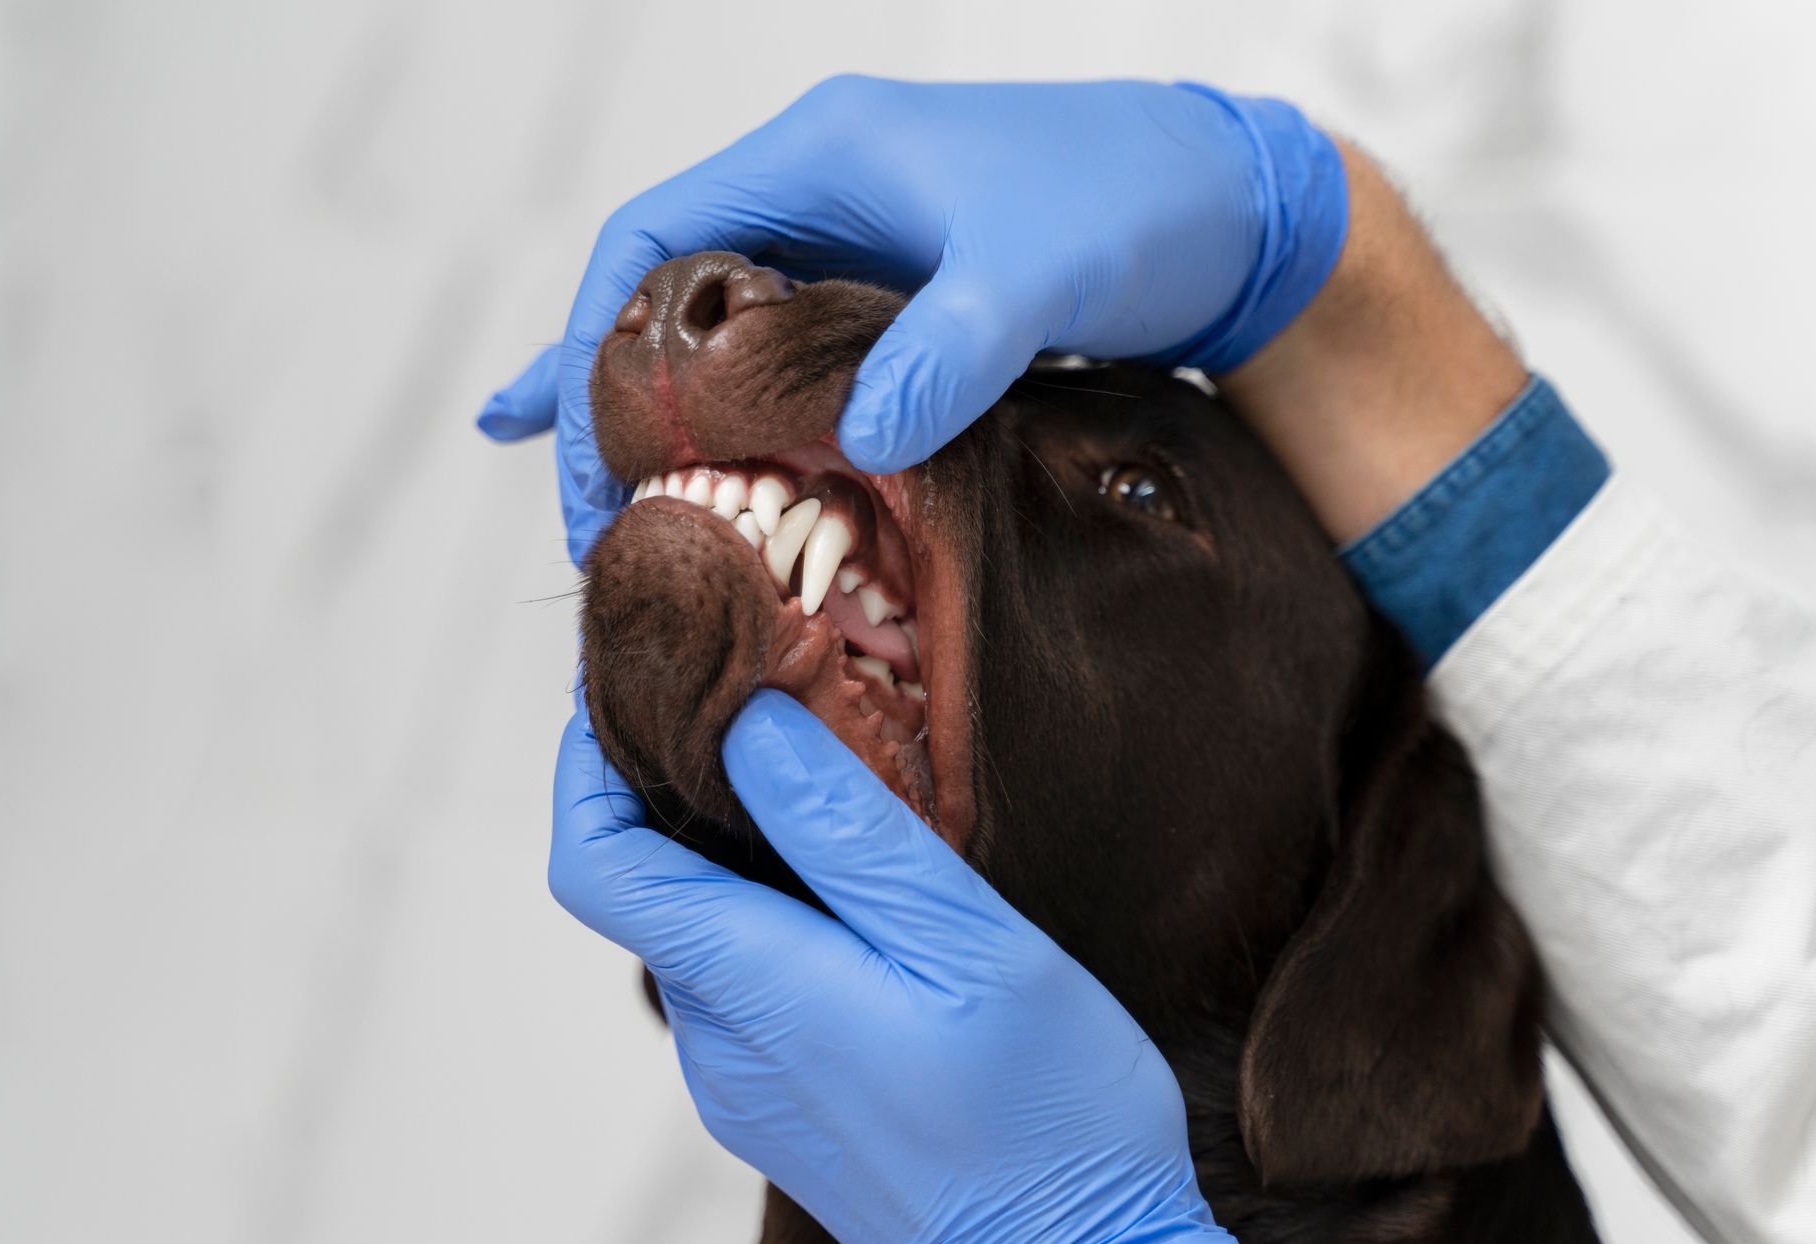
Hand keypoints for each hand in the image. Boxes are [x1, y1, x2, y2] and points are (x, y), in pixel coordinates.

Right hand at [478, 77, 1347, 565]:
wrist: (1230, 210)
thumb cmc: (1137, 205)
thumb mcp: (1039, 274)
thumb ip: (949, 352)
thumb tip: (858, 446)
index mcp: (822, 155)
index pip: (651, 242)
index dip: (592, 347)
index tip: (585, 462)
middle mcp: (822, 195)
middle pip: (667, 296)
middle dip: (609, 401)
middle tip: (586, 517)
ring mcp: (858, 252)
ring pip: (723, 341)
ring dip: (665, 420)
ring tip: (600, 506)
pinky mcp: (900, 307)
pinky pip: (792, 369)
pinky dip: (746, 425)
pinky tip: (721, 478)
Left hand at [549, 689, 1238, 1243]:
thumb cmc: (1045, 1117)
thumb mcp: (966, 942)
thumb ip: (847, 831)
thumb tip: (747, 722)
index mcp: (751, 987)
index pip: (595, 861)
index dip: (587, 763)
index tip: (638, 686)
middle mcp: (718, 1040)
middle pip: (642, 887)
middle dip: (676, 788)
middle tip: (759, 701)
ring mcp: (742, 1081)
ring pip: (698, 931)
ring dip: (733, 853)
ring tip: (826, 787)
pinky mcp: (779, 1103)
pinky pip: (742, 982)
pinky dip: (768, 915)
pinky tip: (856, 896)